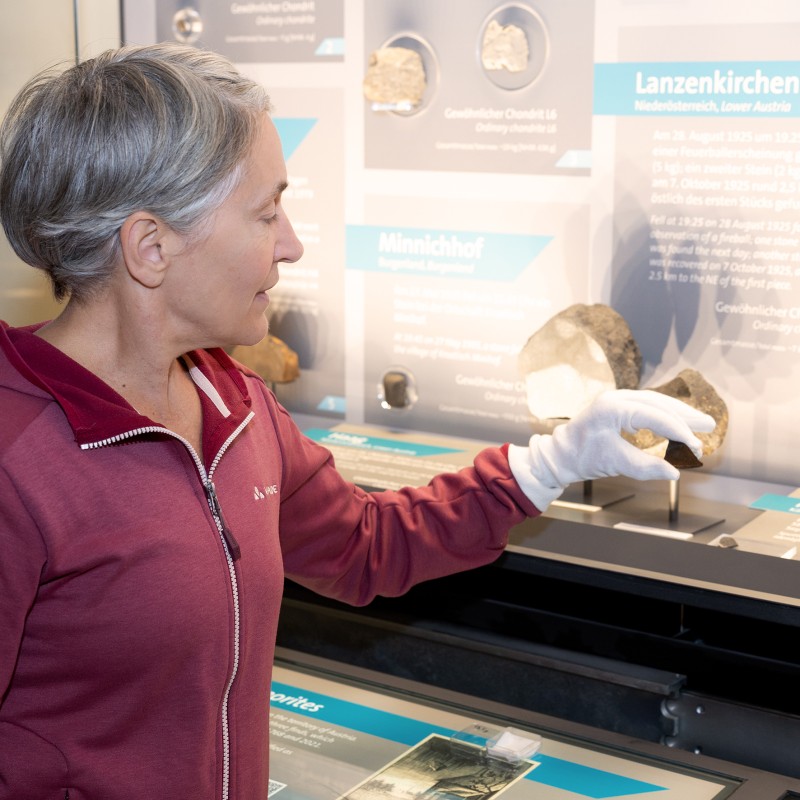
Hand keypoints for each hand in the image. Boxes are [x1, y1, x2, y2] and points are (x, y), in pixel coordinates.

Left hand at [509, 389, 715, 509]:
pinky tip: (680, 423)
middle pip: (659, 403)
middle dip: (685, 416)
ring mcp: (617, 400)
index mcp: (612, 408)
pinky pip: (648, 407)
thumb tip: (676, 474)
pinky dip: (666, 415)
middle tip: (709, 426)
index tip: (696, 447)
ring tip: (702, 423)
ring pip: (655, 402)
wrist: (560, 454)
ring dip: (679, 413)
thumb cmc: (583, 458)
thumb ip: (646, 467)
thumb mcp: (615, 463)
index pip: (654, 415)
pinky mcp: (618, 407)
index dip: (678, 431)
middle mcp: (616, 398)